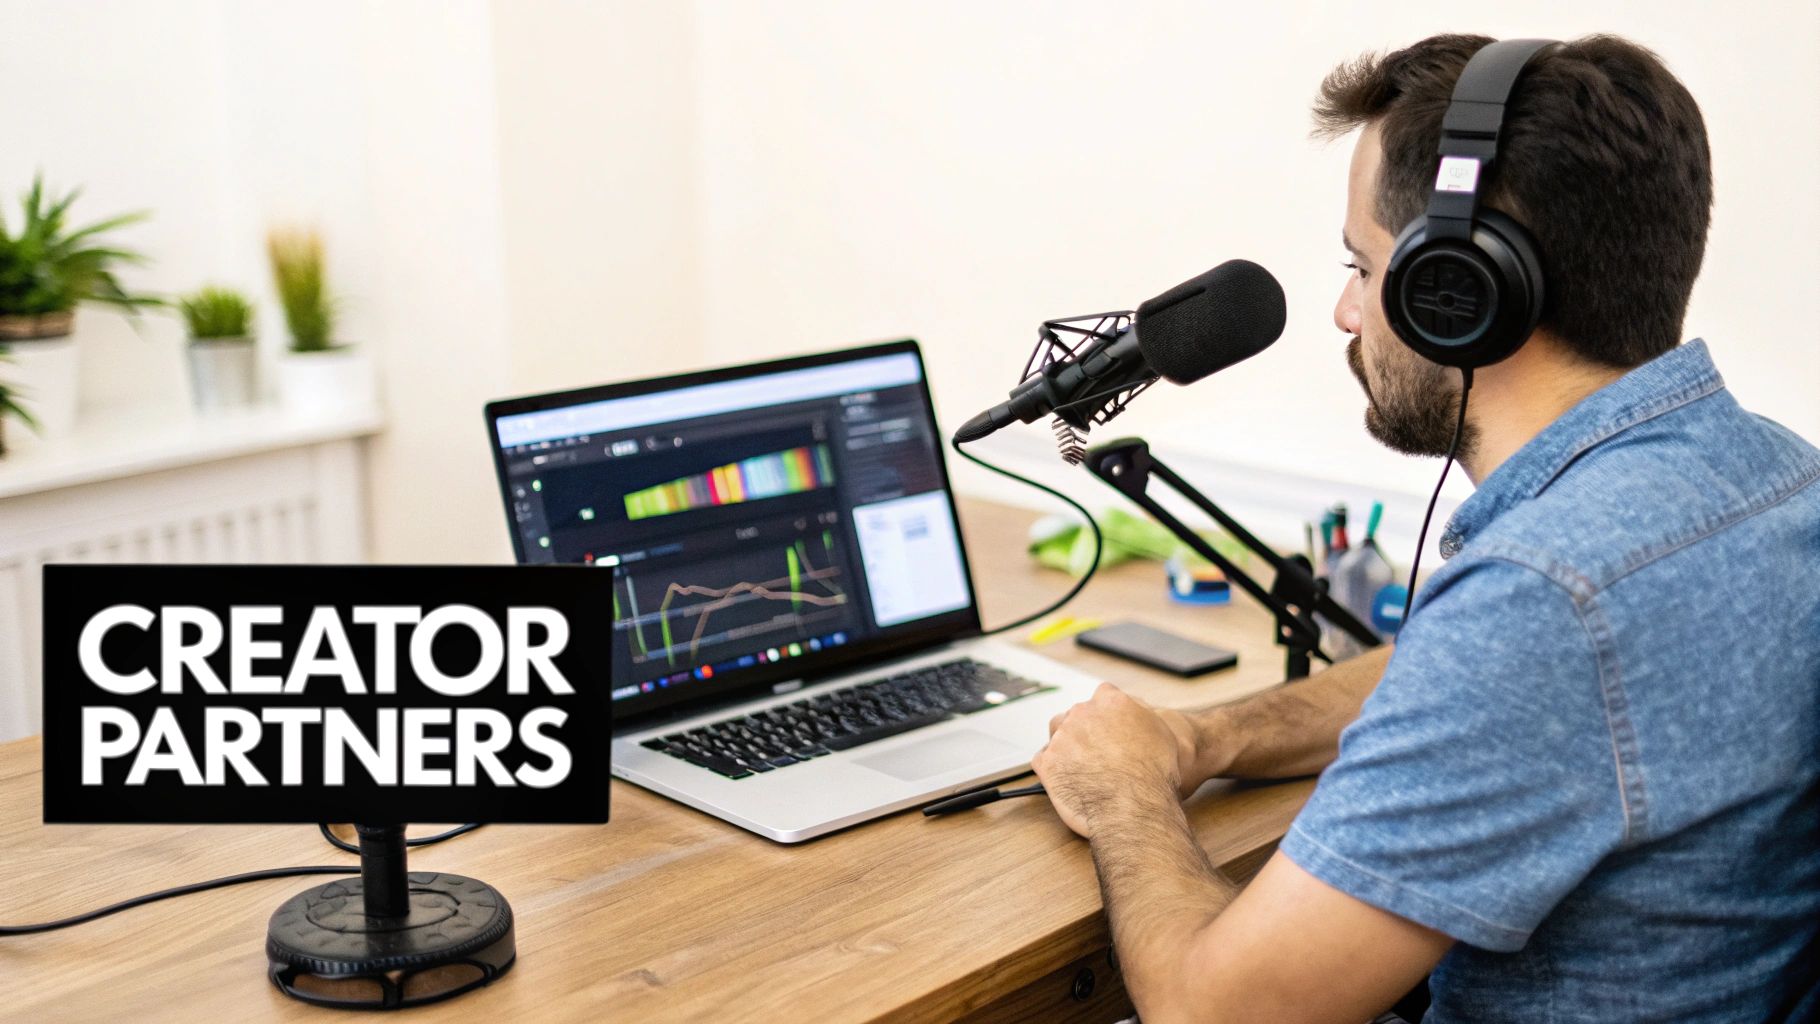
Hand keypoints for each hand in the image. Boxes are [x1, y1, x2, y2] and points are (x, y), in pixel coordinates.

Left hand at [1032, 683, 1185, 838]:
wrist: (1134, 806)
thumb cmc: (1154, 775)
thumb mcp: (1162, 734)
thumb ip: (1141, 717)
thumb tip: (1133, 714)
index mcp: (1111, 702)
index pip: (1103, 695)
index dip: (1106, 714)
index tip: (1109, 728)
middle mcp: (1083, 714)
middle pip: (1076, 714)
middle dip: (1084, 731)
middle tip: (1096, 753)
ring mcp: (1062, 737)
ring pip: (1057, 733)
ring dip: (1065, 745)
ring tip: (1079, 766)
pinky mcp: (1047, 762)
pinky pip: (1042, 758)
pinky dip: (1051, 767)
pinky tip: (1065, 778)